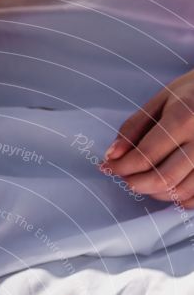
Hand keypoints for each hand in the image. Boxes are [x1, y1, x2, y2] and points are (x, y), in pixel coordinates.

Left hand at [102, 70, 193, 205]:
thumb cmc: (190, 95)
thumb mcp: (160, 101)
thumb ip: (133, 128)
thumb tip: (112, 156)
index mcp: (185, 116)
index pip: (146, 155)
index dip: (121, 167)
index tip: (109, 167)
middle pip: (162, 179)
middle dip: (136, 183)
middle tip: (126, 176)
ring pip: (179, 192)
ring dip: (154, 192)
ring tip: (145, 179)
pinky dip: (177, 199)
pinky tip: (168, 186)